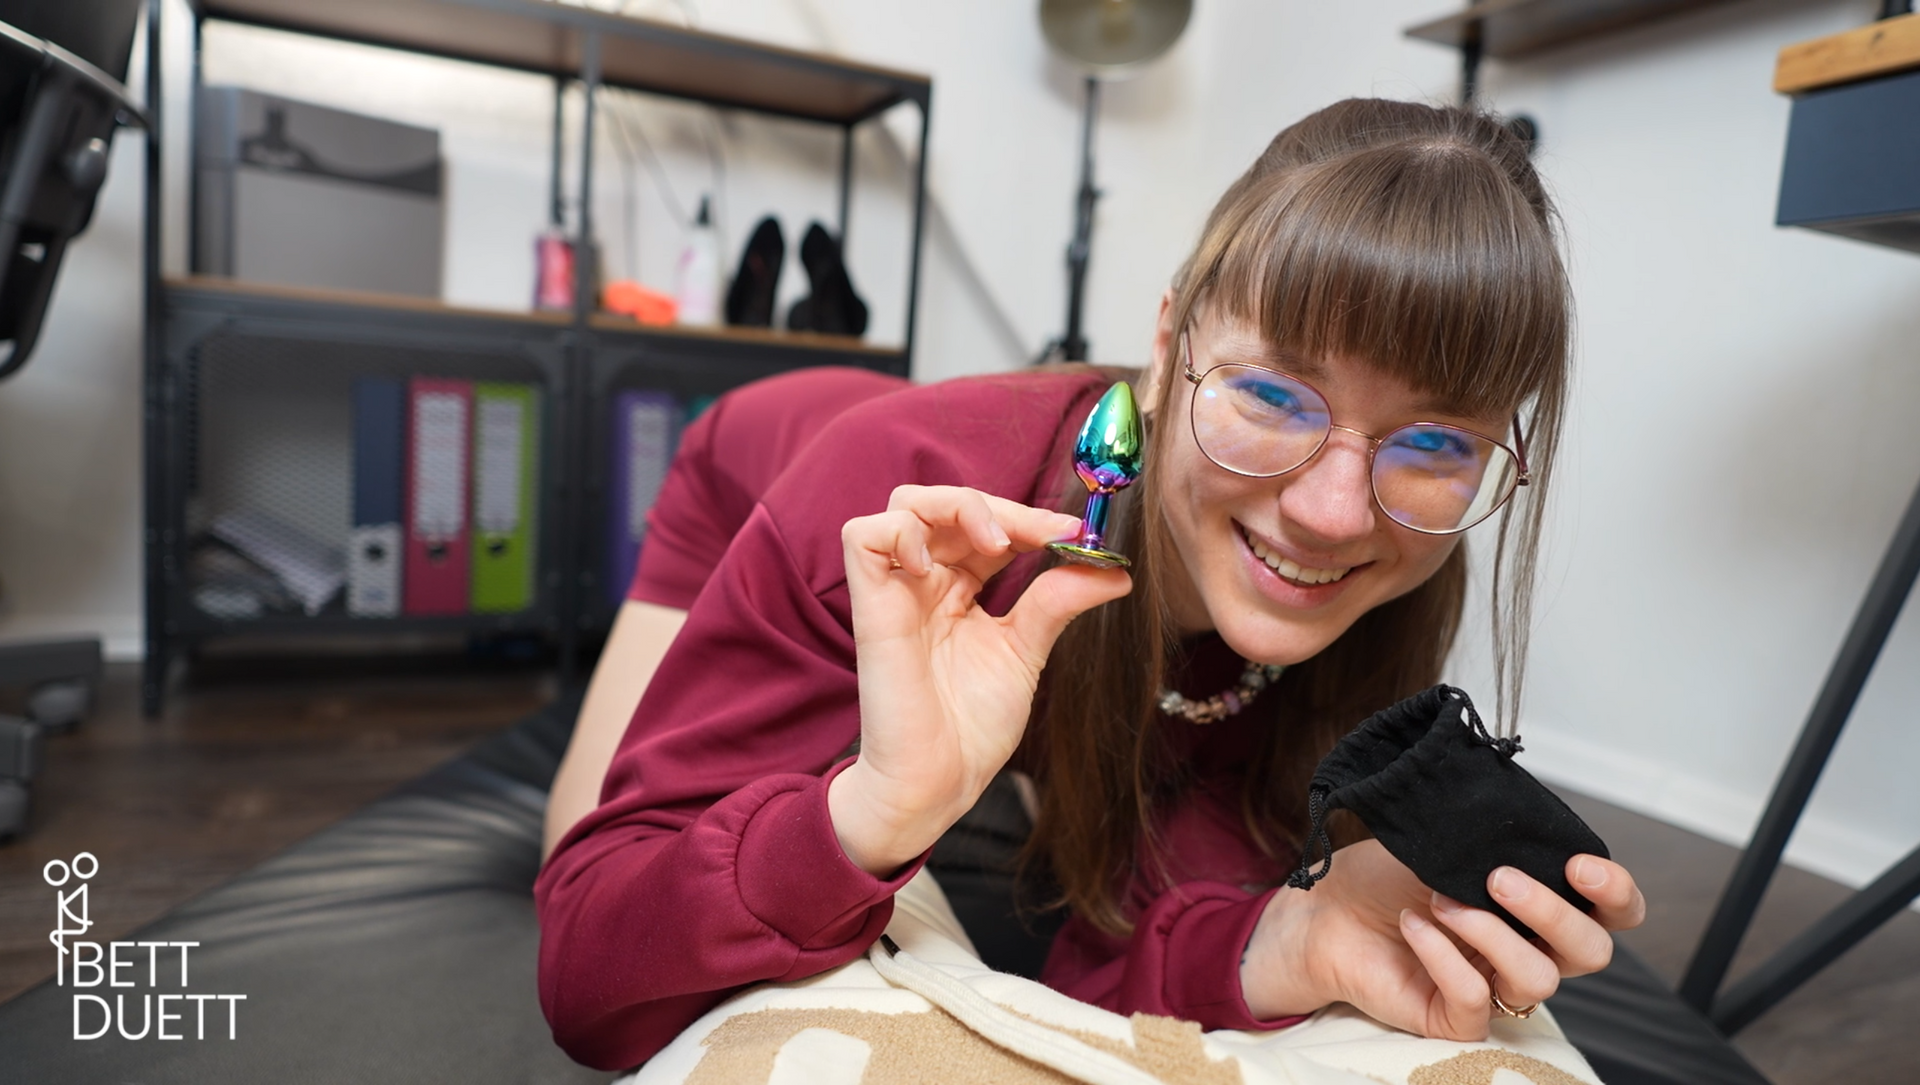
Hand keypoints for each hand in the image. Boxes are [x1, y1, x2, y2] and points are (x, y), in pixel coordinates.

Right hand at [828, 485, 1130, 874]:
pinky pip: (863, 536)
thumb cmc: (971, 727)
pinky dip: (902, 534)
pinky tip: (936, 567)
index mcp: (958, 589)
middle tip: (1044, 535)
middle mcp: (925, 582)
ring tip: (994, 544)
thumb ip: (1058, 602)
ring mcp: (896, 591)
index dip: (1028, 517)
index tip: (1074, 535)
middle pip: (946, 502)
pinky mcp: (871, 606)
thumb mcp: (1026, 651)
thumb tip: (1116, 571)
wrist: (939, 781)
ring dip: (955, 507)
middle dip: (999, 506)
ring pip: (905, 505)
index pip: (987, 524)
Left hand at [1241, 841, 1645, 1039]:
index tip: (1581, 864)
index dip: (1615, 893)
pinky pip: (1473, 999)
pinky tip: (1414, 925)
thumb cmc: (1384, 876)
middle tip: (1499, 879)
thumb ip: (1492, 839)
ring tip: (1439, 899)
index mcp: (1536, 907)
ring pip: (1537, 980)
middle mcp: (1525, 950)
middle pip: (1590, 952)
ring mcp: (1493, 988)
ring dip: (1488, 931)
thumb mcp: (1445, 841)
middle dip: (1552, 911)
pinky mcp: (1452, 1018)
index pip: (1611, 914)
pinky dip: (1443, 956)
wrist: (1323, 909)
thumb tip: (1522, 824)